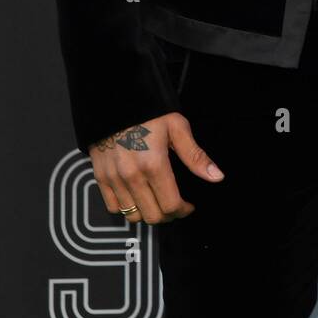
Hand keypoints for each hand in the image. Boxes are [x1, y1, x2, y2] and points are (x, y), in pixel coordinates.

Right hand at [89, 113, 223, 223]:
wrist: (116, 100)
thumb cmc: (149, 112)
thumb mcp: (177, 127)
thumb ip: (195, 156)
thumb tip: (216, 176)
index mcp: (154, 164)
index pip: (171, 205)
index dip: (183, 210)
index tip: (188, 205)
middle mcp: (132, 176)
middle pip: (153, 216)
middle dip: (168, 214)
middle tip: (174, 204)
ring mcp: (114, 178)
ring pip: (132, 215)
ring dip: (147, 213)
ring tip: (156, 201)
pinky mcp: (100, 177)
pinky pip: (113, 207)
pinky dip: (127, 207)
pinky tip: (137, 196)